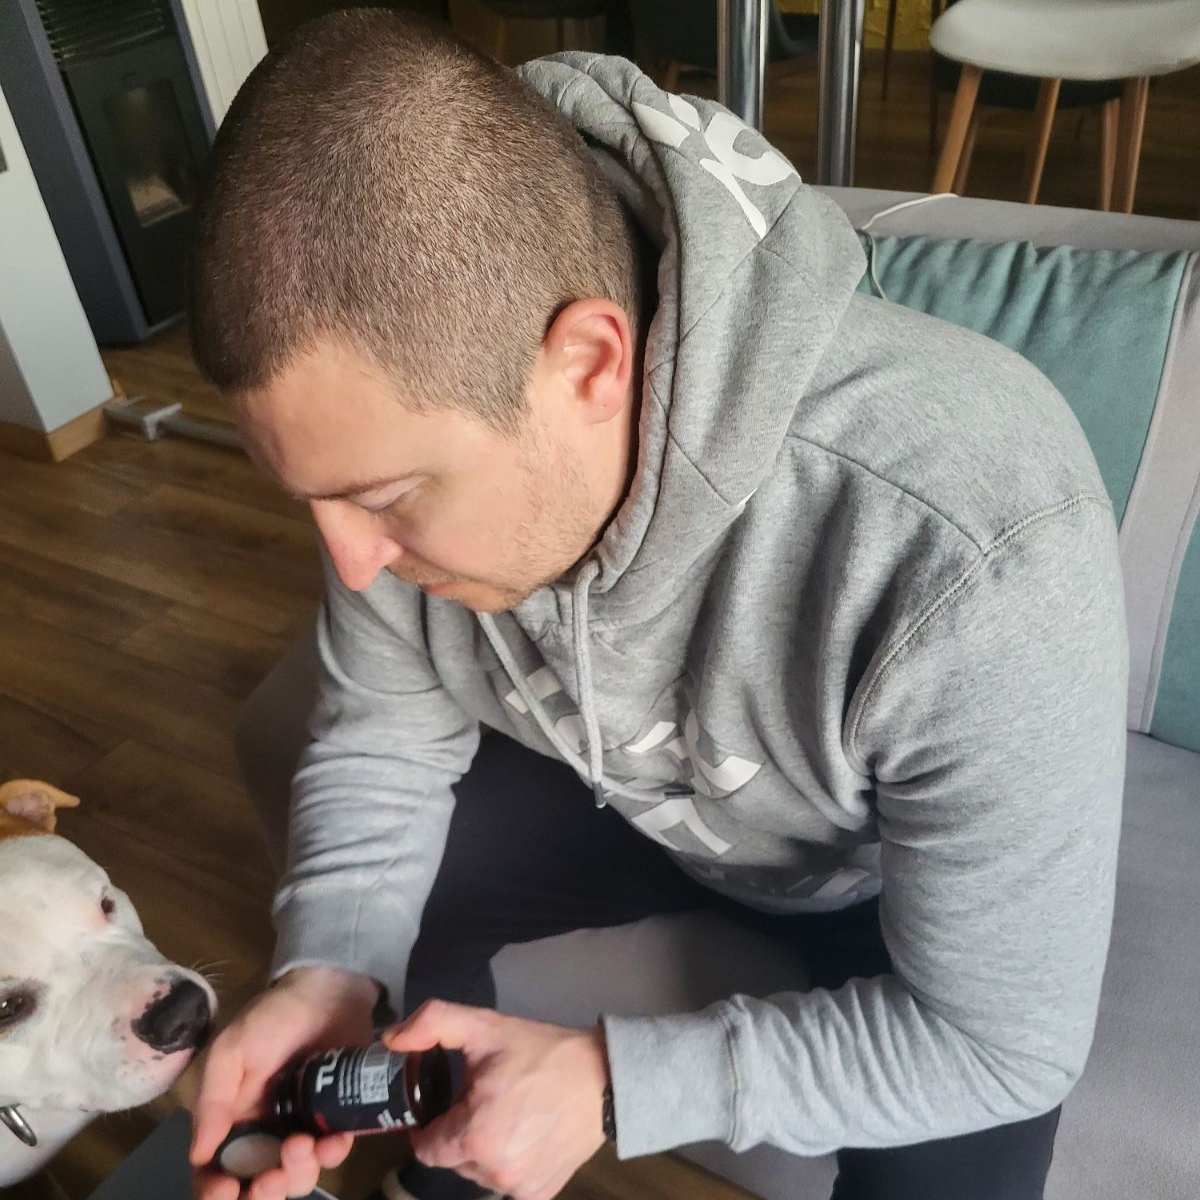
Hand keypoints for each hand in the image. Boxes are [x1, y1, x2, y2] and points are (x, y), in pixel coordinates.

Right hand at [190, 966, 379, 1199]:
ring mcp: (303, 1128)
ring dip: (297, 1174)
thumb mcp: (232, 1051)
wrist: (329, 991)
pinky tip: (333, 1140)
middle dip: (263, 1192)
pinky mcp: (337, 1118)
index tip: (226, 1192)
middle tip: (270, 1179)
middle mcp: (266, 1133)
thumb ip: (213, 1101)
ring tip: (302, 1145)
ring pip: (296, 1176)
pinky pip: (333, 1152)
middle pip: (258, 1185)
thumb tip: (197, 1154)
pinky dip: (332, 1154)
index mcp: (233, 1121)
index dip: (215, 1191)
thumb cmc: (273, 1018)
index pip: (215, 1170)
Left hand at [383, 1001, 608, 1199]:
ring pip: (477, 1173)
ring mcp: (518, 1188)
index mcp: (475, 1134)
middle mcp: (493, 1171)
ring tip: (507, 1115)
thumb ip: (432, 1024)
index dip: (430, 1123)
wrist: (602, 1078)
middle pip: (452, 1159)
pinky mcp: (538, 1196)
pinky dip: (507, 1163)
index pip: (426, 1148)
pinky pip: (505, 1183)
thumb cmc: (540, 1052)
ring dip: (482, 1149)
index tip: (445, 1104)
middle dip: (458, 1132)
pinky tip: (525, 1135)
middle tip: (483, 1100)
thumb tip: (390, 1040)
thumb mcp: (484, 1027)